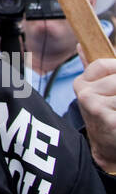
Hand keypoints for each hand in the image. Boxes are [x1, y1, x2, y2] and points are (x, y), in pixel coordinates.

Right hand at [74, 55, 115, 173]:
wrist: (105, 148)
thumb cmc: (105, 115)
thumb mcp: (96, 91)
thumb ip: (92, 69)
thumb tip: (80, 45)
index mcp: (81, 83)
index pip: (104, 64)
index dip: (115, 69)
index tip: (115, 85)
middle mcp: (85, 94)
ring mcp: (96, 107)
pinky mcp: (109, 119)